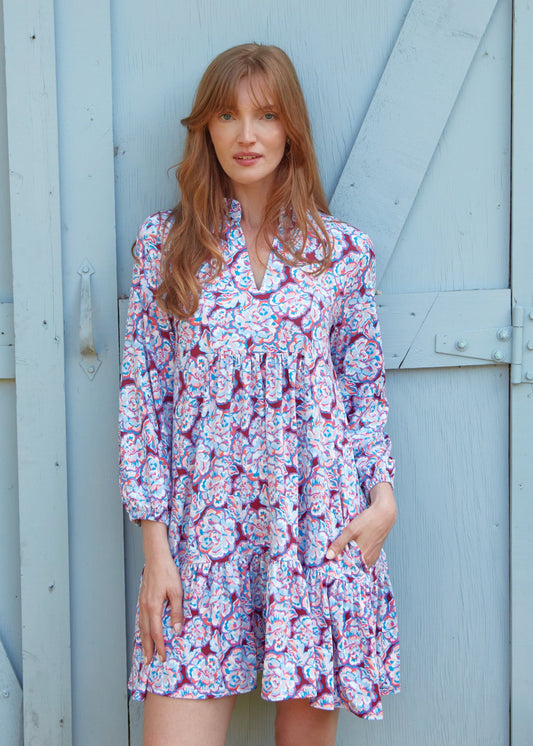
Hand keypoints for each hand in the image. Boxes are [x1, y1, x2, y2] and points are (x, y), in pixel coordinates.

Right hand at [139, 520, 183, 663]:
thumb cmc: (168, 572)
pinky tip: (144, 631)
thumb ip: (176, 612)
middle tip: (149, 663)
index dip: (160, 647)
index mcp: (153, 607)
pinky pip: (140, 618)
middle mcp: (145, 607)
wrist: (156, 557)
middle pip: (145, 633)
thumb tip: (176, 630)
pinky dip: (142, 629)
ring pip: (141, 626)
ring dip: (143, 640)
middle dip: (148, 649)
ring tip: (145, 652)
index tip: (163, 658)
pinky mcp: (142, 598)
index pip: (156, 633)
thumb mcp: (177, 592)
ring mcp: (142, 602)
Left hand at [326, 482, 396, 567]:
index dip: (338, 564)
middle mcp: (369, 559)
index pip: (347, 568)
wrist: (385, 513)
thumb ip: (339, 544)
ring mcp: (373, 555)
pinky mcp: (375, 550)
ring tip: (341, 549)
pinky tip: (352, 545)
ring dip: (350, 556)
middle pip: (353, 564)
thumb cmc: (368, 521)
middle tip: (333, 553)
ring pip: (358, 560)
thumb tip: (328, 556)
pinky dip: (357, 552)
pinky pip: (364, 556)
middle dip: (343, 560)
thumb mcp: (350, 531)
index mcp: (363, 558)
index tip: (329, 561)